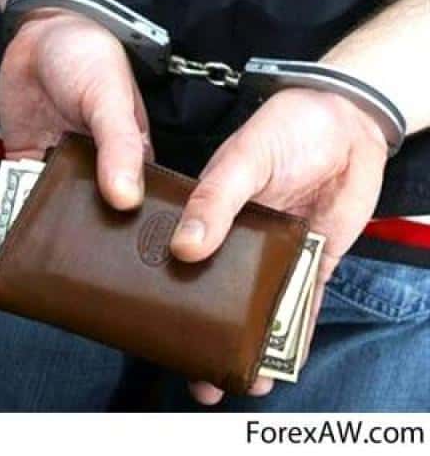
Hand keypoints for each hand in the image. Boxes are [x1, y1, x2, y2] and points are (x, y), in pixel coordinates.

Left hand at [0, 8, 150, 259]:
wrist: (46, 32)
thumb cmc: (91, 62)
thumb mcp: (110, 99)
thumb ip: (120, 146)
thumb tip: (126, 200)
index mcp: (129, 169)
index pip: (125, 219)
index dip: (105, 251)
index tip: (86, 280)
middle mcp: (96, 178)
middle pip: (76, 226)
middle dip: (50, 254)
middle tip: (23, 278)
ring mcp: (59, 173)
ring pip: (39, 215)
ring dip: (10, 237)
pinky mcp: (28, 163)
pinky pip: (13, 196)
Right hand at [170, 88, 387, 404]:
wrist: (347, 123)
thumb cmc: (287, 129)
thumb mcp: (245, 158)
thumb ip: (216, 200)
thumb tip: (185, 250)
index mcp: (213, 215)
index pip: (182, 262)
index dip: (168, 296)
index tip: (154, 331)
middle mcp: (241, 241)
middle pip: (220, 295)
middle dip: (210, 335)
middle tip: (200, 375)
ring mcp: (277, 253)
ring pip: (261, 307)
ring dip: (254, 344)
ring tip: (244, 380)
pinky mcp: (313, 258)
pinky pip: (304, 301)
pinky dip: (298, 332)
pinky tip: (288, 361)